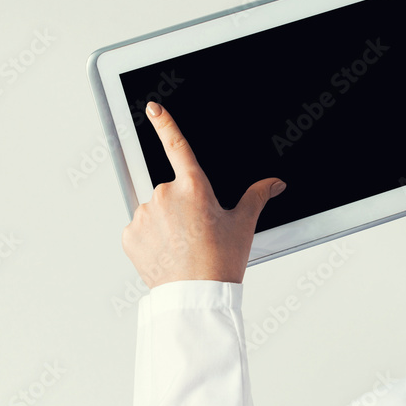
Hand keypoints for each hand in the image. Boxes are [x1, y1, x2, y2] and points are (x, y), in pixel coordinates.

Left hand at [121, 102, 286, 287]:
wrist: (196, 296)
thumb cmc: (220, 261)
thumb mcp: (243, 225)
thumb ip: (257, 196)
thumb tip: (274, 183)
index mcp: (193, 186)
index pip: (177, 146)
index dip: (165, 123)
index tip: (153, 108)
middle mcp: (164, 194)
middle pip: (170, 192)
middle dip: (180, 207)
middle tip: (194, 232)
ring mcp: (143, 214)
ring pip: (154, 212)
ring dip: (164, 224)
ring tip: (181, 247)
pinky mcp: (130, 235)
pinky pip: (140, 230)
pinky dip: (150, 239)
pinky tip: (166, 253)